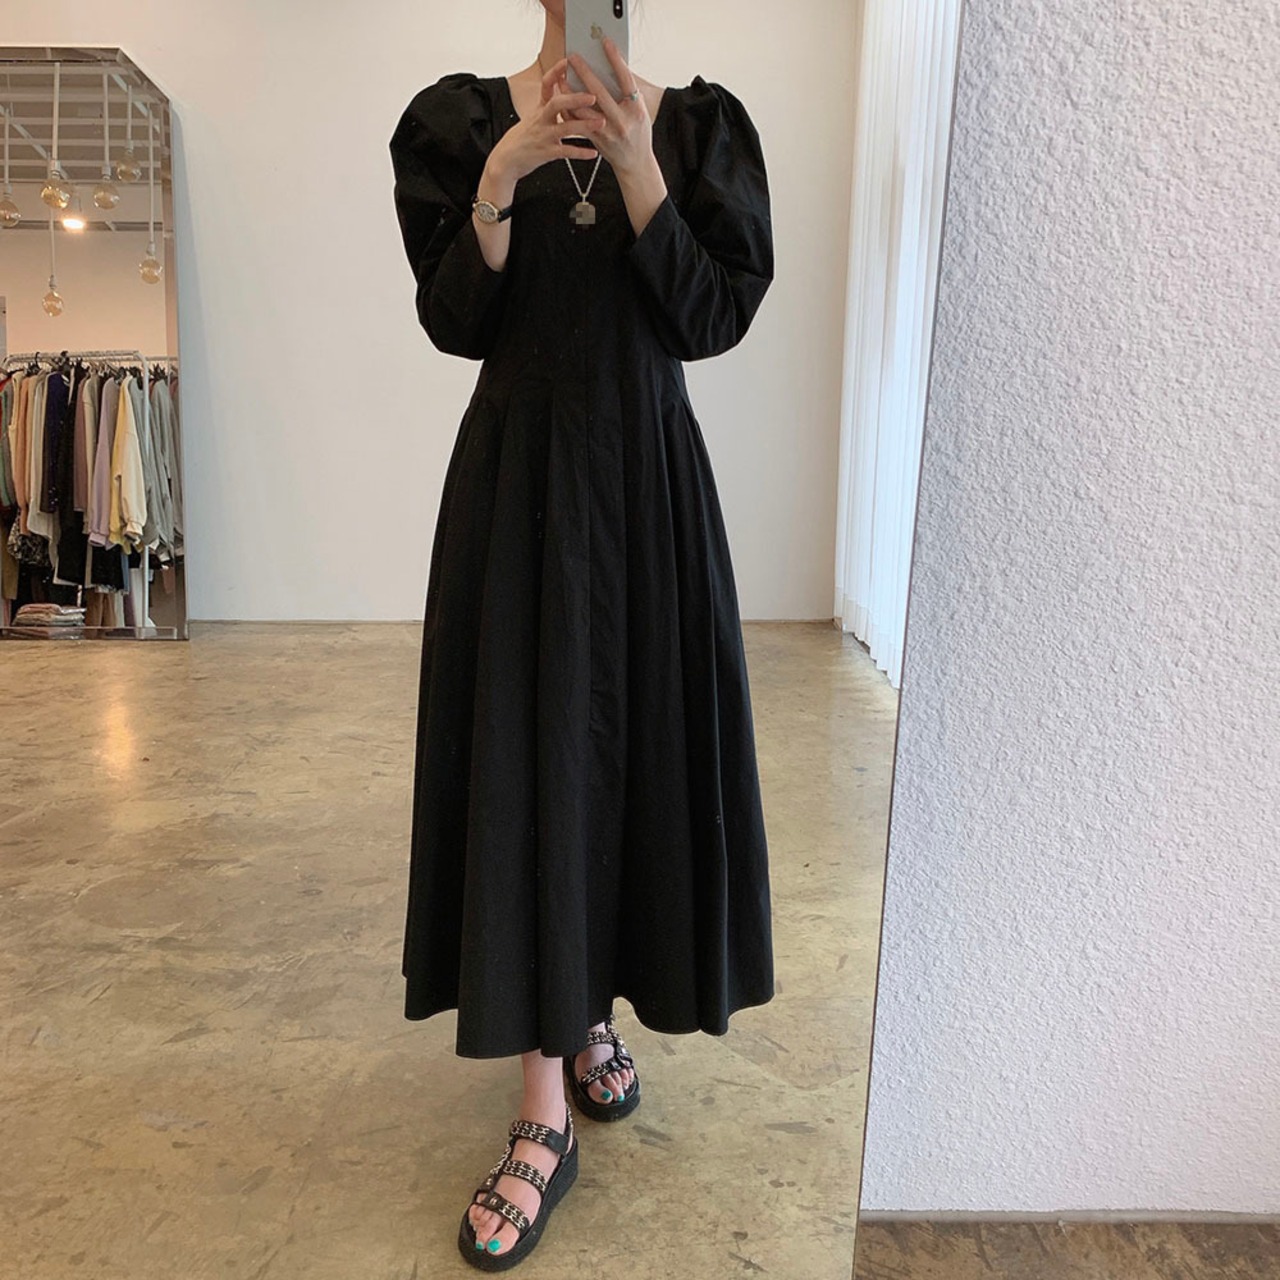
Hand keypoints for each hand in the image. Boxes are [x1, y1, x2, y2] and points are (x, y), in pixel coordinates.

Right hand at [486, 57, 602, 188]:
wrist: (507, 159)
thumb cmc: (524, 137)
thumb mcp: (533, 116)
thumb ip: (549, 104)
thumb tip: (565, 90)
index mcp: (540, 109)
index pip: (546, 85)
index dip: (556, 72)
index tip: (568, 61)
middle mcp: (541, 120)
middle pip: (557, 104)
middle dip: (575, 99)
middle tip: (593, 96)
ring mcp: (544, 136)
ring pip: (565, 128)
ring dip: (584, 125)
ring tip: (601, 122)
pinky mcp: (546, 153)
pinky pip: (565, 152)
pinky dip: (580, 153)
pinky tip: (593, 153)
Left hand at [560, 38, 654, 178]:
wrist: (635, 164)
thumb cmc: (639, 134)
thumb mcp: (641, 111)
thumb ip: (630, 93)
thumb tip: (616, 68)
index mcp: (636, 110)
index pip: (626, 79)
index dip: (615, 59)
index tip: (605, 43)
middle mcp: (622, 121)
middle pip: (599, 92)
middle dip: (585, 72)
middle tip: (573, 57)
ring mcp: (607, 132)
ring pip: (583, 109)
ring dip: (570, 91)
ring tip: (562, 76)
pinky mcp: (596, 140)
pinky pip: (578, 122)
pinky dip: (569, 108)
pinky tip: (562, 97)